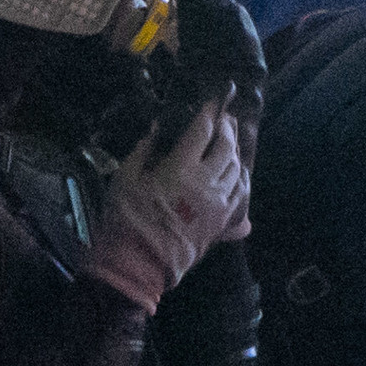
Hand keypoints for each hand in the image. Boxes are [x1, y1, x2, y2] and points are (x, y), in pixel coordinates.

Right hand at [84, 103, 249, 311]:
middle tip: (223, 117)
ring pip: (237, 168)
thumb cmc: (125, 221)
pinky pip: (241, 194)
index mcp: (180, 169)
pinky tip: (236, 172)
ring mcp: (218, 204)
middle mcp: (206, 183)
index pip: (202, 130)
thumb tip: (158, 130)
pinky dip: (241, 178)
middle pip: (226, 146)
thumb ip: (143, 151)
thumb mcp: (124, 179)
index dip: (209, 111)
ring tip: (230, 140)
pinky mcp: (222, 222)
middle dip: (227, 128)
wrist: (137, 266)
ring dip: (235, 150)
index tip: (212, 99)